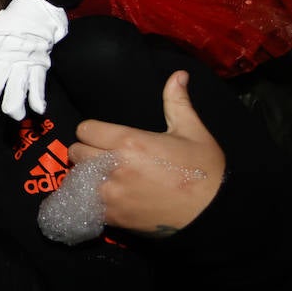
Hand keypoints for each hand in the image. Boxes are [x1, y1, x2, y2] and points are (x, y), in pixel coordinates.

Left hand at [0, 0, 67, 120]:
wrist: (38, 9)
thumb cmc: (9, 20)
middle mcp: (5, 60)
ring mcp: (23, 64)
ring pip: (15, 94)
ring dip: (12, 109)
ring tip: (11, 113)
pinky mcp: (40, 66)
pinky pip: (38, 88)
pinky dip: (37, 101)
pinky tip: (36, 109)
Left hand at [70, 71, 224, 237]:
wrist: (215, 214)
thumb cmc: (205, 170)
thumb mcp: (192, 132)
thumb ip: (177, 102)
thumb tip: (178, 74)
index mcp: (129, 142)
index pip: (85, 129)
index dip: (93, 131)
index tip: (104, 137)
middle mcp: (114, 166)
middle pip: (76, 152)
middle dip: (86, 151)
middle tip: (103, 155)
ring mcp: (111, 194)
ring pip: (77, 178)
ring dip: (86, 175)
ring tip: (104, 176)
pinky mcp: (113, 216)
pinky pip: (85, 203)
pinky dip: (91, 199)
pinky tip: (106, 196)